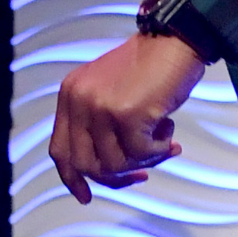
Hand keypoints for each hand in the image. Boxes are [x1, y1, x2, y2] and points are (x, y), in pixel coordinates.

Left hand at [51, 32, 206, 203]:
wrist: (177, 39)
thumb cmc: (151, 68)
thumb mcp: (110, 92)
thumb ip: (99, 124)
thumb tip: (106, 171)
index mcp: (70, 94)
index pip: (60, 150)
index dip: (72, 178)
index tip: (86, 197)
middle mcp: (79, 100)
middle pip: (86, 164)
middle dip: (117, 176)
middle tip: (144, 172)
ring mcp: (100, 108)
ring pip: (115, 163)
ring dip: (144, 160)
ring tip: (163, 139)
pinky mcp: (126, 114)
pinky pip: (141, 154)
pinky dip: (158, 151)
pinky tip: (170, 133)